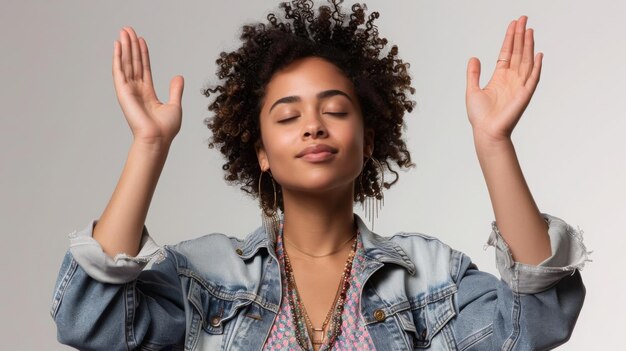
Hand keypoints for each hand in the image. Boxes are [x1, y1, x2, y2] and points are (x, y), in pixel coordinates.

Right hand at [113, 27, 183, 148]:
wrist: (158, 139)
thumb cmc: (166, 129)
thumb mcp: (175, 105)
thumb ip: (175, 90)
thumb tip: (179, 76)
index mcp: (148, 93)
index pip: (144, 69)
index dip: (143, 54)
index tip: (141, 40)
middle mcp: (137, 90)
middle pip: (133, 63)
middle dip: (131, 46)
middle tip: (129, 29)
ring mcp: (129, 91)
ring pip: (126, 64)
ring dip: (125, 47)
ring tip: (124, 31)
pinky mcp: (123, 92)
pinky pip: (119, 71)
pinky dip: (118, 58)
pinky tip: (118, 45)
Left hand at [465, 16, 542, 143]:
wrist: (486, 131)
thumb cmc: (480, 116)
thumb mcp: (472, 89)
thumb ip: (473, 73)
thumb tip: (474, 57)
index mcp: (499, 77)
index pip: (506, 53)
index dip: (510, 38)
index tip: (513, 24)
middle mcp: (511, 79)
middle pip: (518, 52)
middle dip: (520, 36)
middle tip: (523, 19)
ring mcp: (519, 86)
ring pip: (525, 60)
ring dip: (528, 45)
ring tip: (529, 30)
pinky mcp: (524, 94)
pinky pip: (532, 78)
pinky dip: (536, 66)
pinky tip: (538, 54)